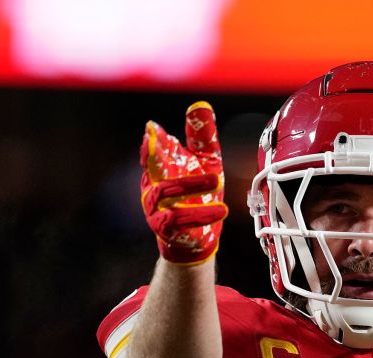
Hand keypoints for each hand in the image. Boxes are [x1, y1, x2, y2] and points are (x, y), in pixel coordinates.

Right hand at [139, 101, 228, 264]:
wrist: (198, 237)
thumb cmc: (198, 196)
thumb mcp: (206, 163)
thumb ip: (202, 137)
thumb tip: (200, 105)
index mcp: (161, 167)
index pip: (153, 149)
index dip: (153, 139)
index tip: (152, 127)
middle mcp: (153, 185)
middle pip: (152, 167)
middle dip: (151, 154)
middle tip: (154, 140)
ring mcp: (156, 207)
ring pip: (166, 192)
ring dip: (191, 185)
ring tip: (216, 179)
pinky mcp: (167, 228)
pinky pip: (179, 219)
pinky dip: (201, 214)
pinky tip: (221, 210)